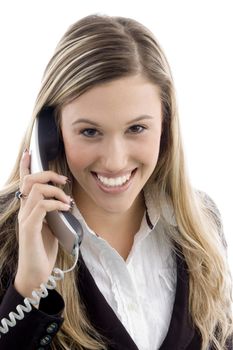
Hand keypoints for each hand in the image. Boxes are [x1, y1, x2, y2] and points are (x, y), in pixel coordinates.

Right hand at [14, 150, 70, 297]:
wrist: (37, 273)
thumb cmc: (44, 250)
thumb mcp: (52, 226)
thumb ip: (54, 212)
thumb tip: (66, 201)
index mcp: (28, 209)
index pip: (24, 182)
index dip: (25, 166)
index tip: (29, 152)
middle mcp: (24, 211)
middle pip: (30, 180)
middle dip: (48, 174)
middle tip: (64, 180)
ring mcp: (25, 219)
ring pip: (36, 190)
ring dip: (56, 191)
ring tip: (68, 201)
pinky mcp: (29, 228)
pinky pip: (41, 207)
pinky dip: (56, 204)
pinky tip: (66, 209)